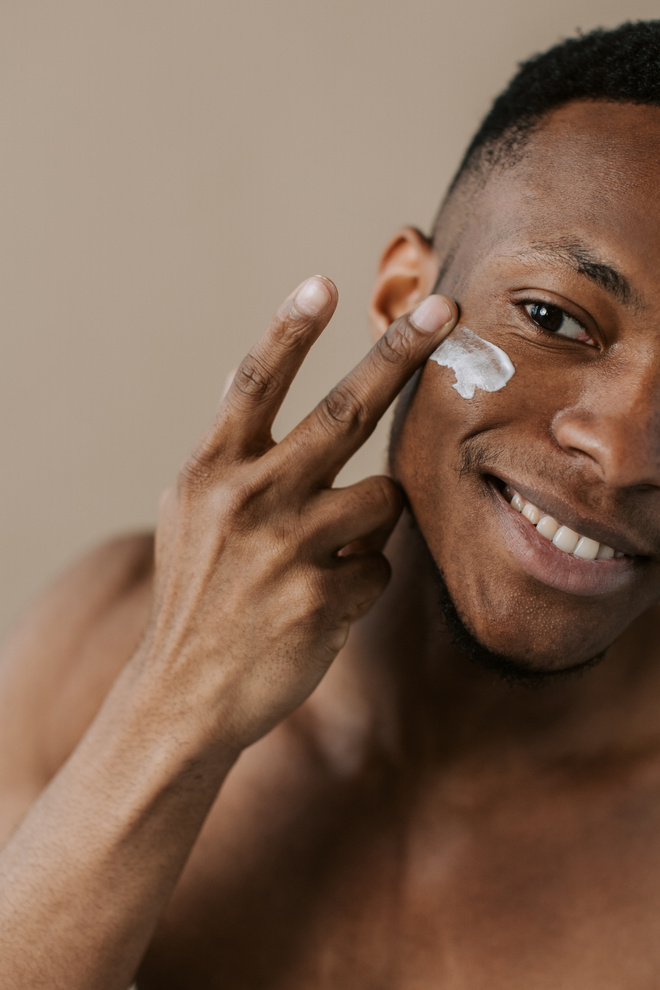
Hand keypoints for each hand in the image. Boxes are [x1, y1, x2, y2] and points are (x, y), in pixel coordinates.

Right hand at [142, 277, 456, 750]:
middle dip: (400, 353)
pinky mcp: (323, 599)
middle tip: (445, 309)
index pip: (256, 384)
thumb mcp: (190, 511)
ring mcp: (288, 549)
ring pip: (383, 500)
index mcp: (211, 471)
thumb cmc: (196, 592)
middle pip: (344, 411)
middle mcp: (248, 499)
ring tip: (322, 555)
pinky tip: (318, 603)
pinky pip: (380, 567)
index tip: (323, 283)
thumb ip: (227, 444)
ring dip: (370, 521)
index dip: (290, 330)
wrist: (183, 694)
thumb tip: (240, 369)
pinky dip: (361, 579)